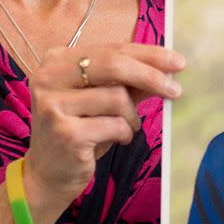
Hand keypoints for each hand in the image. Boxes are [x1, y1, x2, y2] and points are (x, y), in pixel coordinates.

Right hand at [24, 42, 184, 214]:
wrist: (48, 174)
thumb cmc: (79, 131)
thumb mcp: (102, 100)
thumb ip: (128, 81)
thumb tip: (166, 67)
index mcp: (57, 60)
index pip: (111, 49)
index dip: (147, 53)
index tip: (176, 61)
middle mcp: (48, 77)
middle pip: (114, 65)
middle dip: (150, 76)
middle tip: (175, 89)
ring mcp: (53, 105)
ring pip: (117, 97)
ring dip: (132, 116)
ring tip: (126, 127)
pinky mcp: (65, 132)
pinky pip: (115, 125)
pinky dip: (125, 133)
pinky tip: (116, 139)